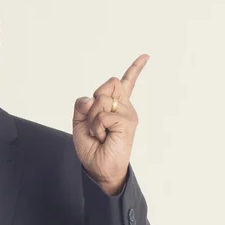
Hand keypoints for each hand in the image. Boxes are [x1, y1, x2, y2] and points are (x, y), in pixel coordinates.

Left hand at [73, 54, 149, 190]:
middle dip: (94, 101)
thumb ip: (81, 106)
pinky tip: (103, 136)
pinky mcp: (128, 122)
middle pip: (108, 84)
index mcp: (115, 106)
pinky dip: (96, 126)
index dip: (135, 69)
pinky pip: (103, 115)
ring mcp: (128, 113)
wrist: (98, 168)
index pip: (126, 83)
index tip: (146, 56)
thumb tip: (91, 98)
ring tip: (99, 132)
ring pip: (102, 98)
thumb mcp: (79, 123)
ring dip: (92, 117)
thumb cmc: (92, 147)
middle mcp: (125, 107)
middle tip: (94, 122)